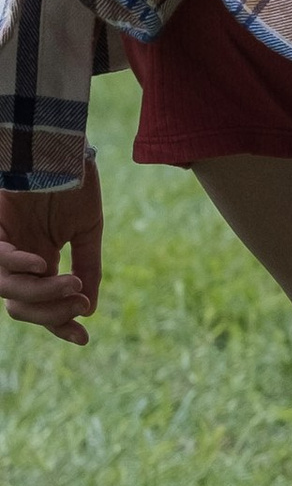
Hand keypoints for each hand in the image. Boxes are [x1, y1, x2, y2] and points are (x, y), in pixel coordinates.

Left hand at [0, 160, 103, 346]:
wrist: (64, 146)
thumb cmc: (74, 182)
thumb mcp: (87, 231)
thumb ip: (87, 267)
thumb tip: (88, 309)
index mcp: (39, 260)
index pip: (40, 305)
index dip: (58, 324)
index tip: (83, 339)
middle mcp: (17, 258)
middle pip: (20, 306)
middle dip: (52, 312)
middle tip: (80, 301)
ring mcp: (4, 244)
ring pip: (9, 290)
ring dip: (43, 294)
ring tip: (72, 283)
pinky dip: (19, 267)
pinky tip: (43, 263)